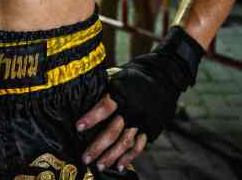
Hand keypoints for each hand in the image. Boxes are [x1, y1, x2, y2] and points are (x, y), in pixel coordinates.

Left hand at [76, 26, 203, 171]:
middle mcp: (132, 109)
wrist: (164, 77)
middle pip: (113, 131)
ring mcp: (142, 121)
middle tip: (85, 158)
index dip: (92, 117)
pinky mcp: (150, 129)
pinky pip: (139, 146)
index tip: (78, 127)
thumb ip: (104, 88)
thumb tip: (80, 92)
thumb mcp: (118, 76)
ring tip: (99, 165)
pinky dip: (129, 157)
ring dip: (112, 156)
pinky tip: (119, 166)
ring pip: (126, 142)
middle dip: (98, 146)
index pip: (105, 106)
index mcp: (122, 94)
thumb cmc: (134, 77)